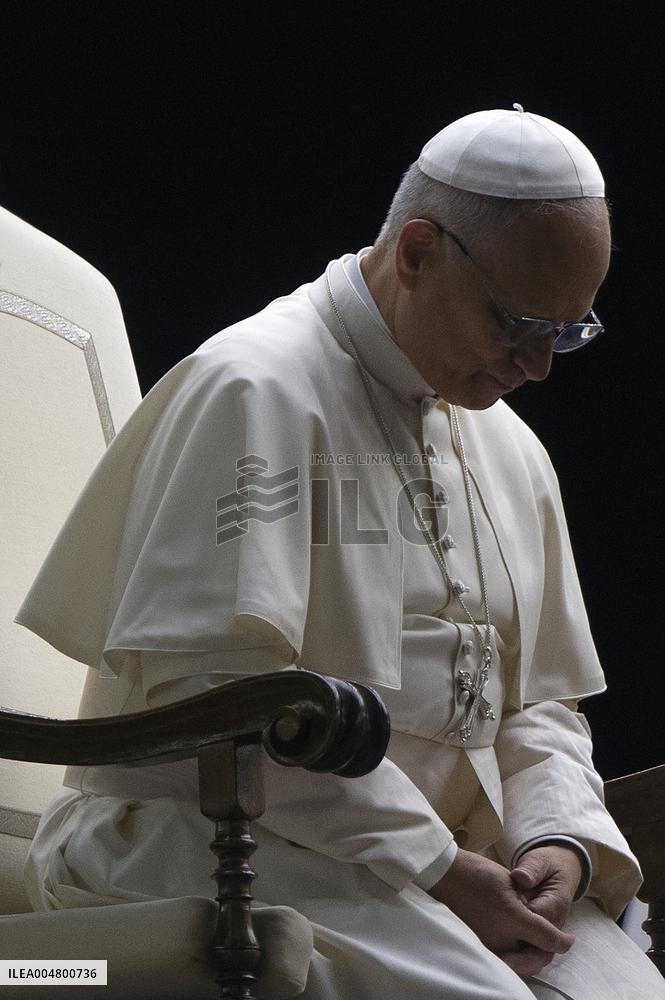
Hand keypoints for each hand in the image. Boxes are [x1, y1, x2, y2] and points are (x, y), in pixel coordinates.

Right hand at [429, 848, 574, 976]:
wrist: (447, 876)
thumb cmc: (479, 874)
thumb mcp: (512, 883)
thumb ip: (531, 905)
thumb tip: (540, 920)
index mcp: (515, 920)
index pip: (548, 939)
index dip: (563, 941)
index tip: (569, 940)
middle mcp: (503, 939)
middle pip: (536, 959)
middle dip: (547, 952)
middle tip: (556, 942)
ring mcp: (490, 946)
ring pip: (521, 963)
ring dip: (531, 956)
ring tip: (537, 942)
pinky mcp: (480, 946)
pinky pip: (505, 959)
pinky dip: (515, 956)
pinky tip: (517, 943)